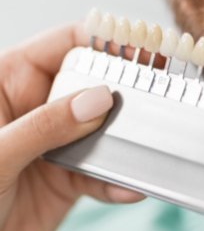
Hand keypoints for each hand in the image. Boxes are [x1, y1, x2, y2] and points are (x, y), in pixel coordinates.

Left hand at [0, 24, 144, 230]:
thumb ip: (47, 125)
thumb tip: (100, 98)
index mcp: (9, 83)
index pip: (63, 45)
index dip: (104, 42)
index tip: (144, 50)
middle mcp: (35, 108)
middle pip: (92, 85)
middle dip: (125, 92)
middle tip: (161, 97)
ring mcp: (53, 144)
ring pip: (103, 130)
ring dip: (127, 142)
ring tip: (150, 147)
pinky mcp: (66, 179)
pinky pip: (100, 173)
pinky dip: (117, 181)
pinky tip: (130, 188)